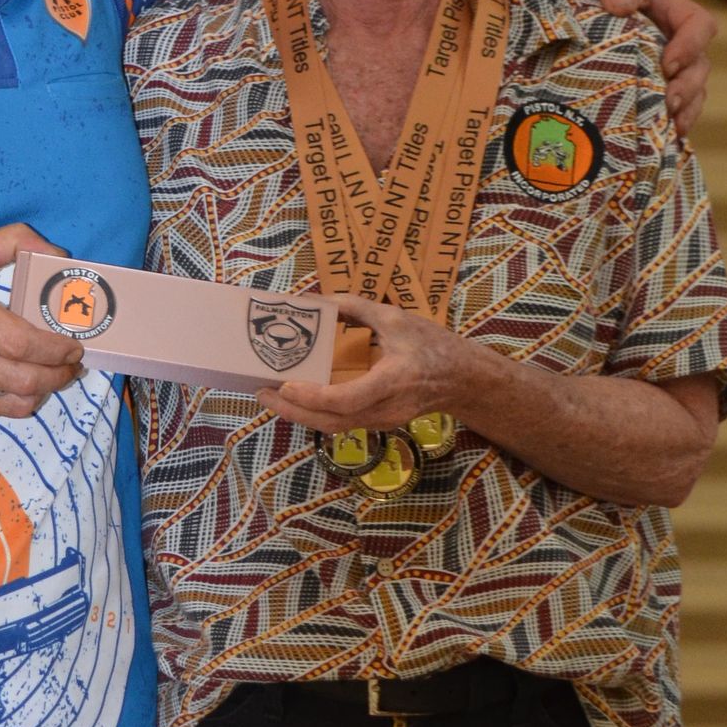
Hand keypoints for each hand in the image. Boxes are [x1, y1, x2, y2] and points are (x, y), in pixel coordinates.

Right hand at [0, 224, 84, 423]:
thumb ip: (10, 243)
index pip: (21, 343)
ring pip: (14, 405)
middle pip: (24, 379)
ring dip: (43, 393)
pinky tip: (18, 384)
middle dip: (59, 376)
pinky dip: (14, 401)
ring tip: (53, 377)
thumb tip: (57, 254)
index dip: (56, 350)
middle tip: (72, 366)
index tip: (74, 346)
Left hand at [267, 296, 475, 433]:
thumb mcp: (396, 318)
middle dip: (292, 411)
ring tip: (270, 396)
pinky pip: (341, 424)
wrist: (465, 380)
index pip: (348, 399)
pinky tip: (296, 399)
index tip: (286, 385)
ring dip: (299, 415)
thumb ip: (355, 307)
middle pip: (332, 422)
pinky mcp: (378, 423)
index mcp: (393, 380)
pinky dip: (315, 414)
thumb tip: (316, 299)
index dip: (314, 397)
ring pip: (334, 427)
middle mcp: (386, 408)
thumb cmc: (434, 346)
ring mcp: (382, 421)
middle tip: (260, 393)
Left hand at [563, 0, 717, 132]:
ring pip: (692, 92)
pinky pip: (674, 113)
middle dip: (689, 85)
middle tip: (668, 101)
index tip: (668, 63)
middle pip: (700, 65)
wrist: (549, 30)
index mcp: (666, 12)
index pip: (699, 24)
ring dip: (686, 108)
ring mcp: (662, 72)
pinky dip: (674, 125)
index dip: (692, 44)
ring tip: (667, 120)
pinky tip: (666, 136)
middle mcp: (671, 43)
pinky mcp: (648, 95)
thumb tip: (626, 6)